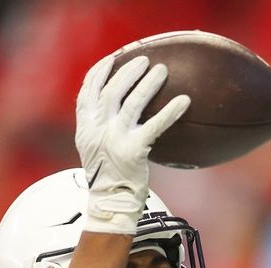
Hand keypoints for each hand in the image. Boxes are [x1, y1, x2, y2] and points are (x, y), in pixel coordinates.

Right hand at [75, 55, 190, 234]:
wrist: (110, 205)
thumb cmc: (108, 178)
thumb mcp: (94, 151)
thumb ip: (99, 128)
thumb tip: (116, 108)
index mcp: (85, 128)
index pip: (88, 93)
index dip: (100, 73)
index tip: (113, 58)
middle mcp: (97, 131)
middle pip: (111, 92)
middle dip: (127, 72)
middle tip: (144, 61)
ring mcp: (114, 140)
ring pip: (131, 104)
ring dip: (147, 84)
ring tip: (162, 70)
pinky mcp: (133, 152)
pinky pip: (155, 126)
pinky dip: (170, 112)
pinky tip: (184, 101)